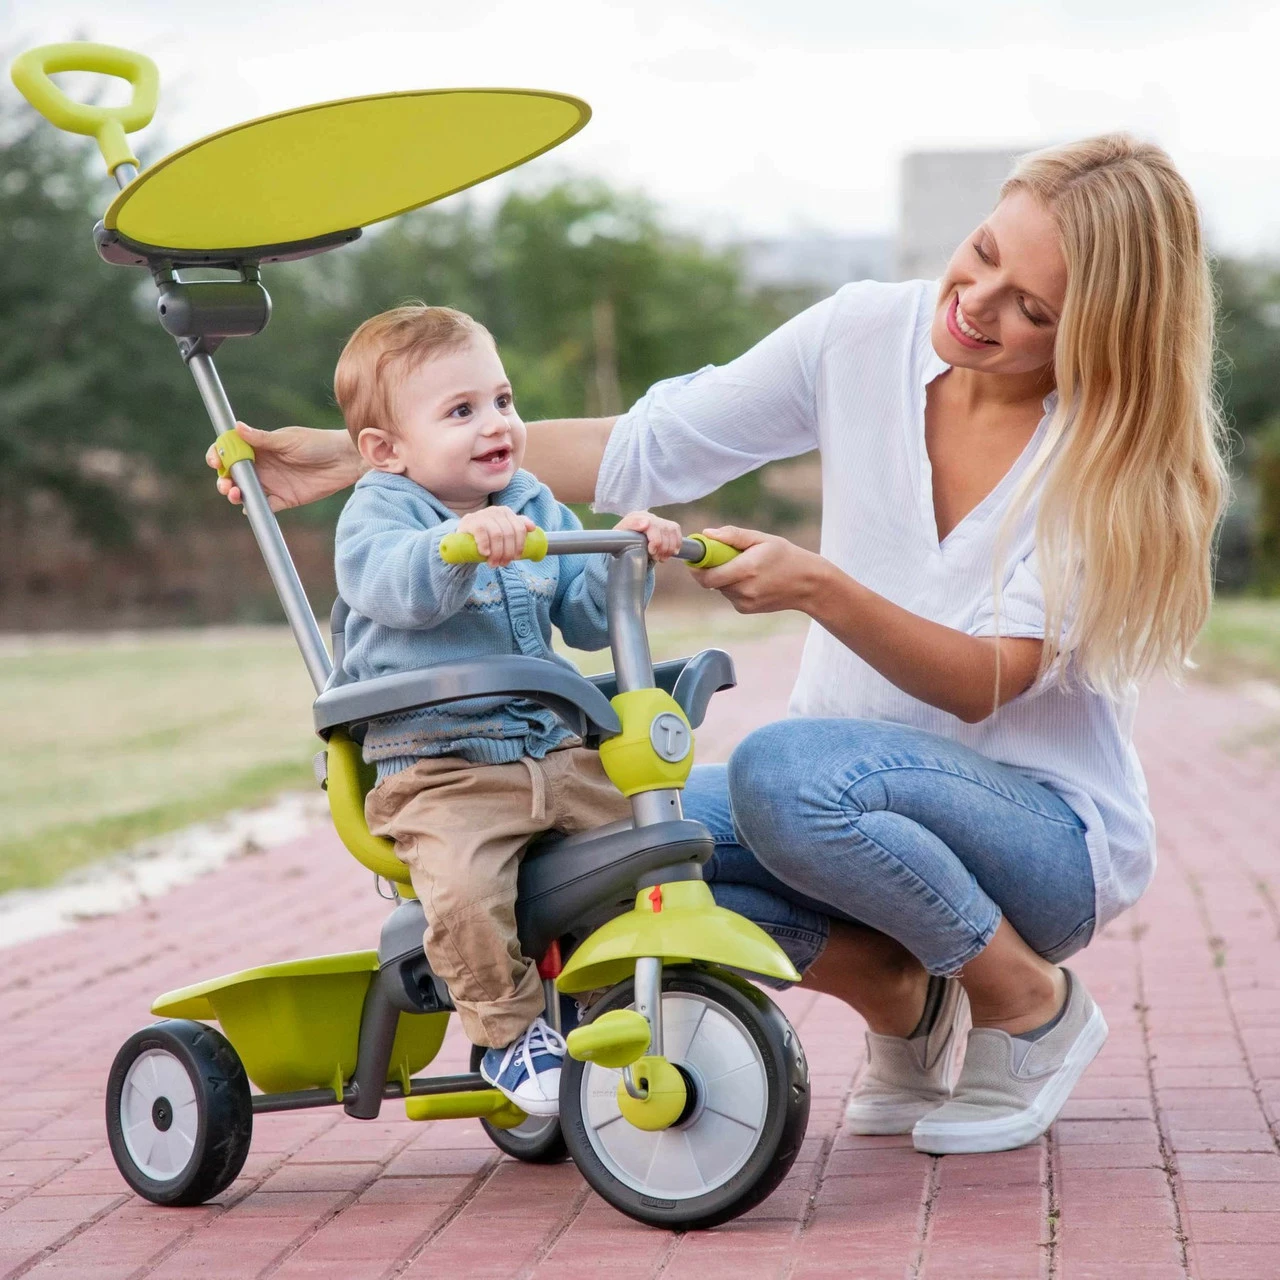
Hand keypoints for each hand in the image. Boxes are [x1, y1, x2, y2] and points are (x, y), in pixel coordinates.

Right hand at [205, 423, 362, 511]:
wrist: (344, 461)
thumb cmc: (317, 443)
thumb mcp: (288, 440)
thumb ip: (262, 439)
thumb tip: (236, 427)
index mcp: (258, 448)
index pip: (230, 451)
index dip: (218, 455)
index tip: (214, 460)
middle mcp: (261, 466)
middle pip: (233, 475)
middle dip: (223, 480)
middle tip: (225, 484)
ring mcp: (271, 483)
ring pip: (245, 492)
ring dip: (234, 494)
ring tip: (235, 493)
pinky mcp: (284, 499)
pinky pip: (264, 506)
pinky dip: (254, 508)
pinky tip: (250, 506)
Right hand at [458, 506, 535, 566]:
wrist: (464, 535)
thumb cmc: (487, 534)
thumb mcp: (503, 529)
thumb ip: (517, 526)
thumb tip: (532, 528)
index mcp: (506, 512)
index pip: (519, 528)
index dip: (519, 545)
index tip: (516, 558)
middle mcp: (496, 511)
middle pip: (509, 533)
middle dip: (508, 552)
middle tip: (503, 564)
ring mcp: (483, 515)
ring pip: (497, 535)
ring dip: (497, 552)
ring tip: (494, 564)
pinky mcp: (471, 522)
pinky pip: (481, 533)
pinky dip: (485, 545)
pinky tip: (485, 554)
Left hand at [615, 511, 682, 560]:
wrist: (629, 538)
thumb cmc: (622, 541)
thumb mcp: (619, 538)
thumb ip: (626, 531)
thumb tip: (646, 523)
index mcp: (635, 517)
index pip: (651, 524)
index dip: (655, 540)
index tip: (652, 551)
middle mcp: (648, 516)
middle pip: (663, 530)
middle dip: (662, 548)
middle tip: (656, 557)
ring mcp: (658, 519)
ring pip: (671, 532)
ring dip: (669, 548)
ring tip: (662, 557)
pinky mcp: (667, 524)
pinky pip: (676, 531)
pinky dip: (676, 543)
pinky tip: (672, 552)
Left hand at [692, 525, 826, 614]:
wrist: (807, 584)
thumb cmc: (785, 556)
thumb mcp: (762, 539)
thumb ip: (733, 536)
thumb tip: (707, 534)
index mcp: (746, 570)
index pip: (706, 576)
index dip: (696, 567)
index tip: (695, 557)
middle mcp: (743, 590)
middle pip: (711, 581)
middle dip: (710, 568)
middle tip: (721, 556)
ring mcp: (745, 602)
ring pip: (720, 587)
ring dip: (724, 576)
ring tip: (745, 566)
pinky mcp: (746, 609)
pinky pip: (729, 595)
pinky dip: (733, 586)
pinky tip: (752, 579)